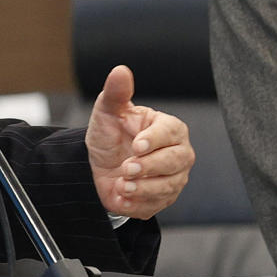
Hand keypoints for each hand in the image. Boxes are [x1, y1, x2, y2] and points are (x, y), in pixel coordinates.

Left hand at [84, 65, 193, 218]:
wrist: (98, 167)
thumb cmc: (110, 135)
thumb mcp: (107, 112)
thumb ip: (116, 93)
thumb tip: (120, 70)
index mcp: (169, 128)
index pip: (171, 133)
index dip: (155, 140)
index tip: (137, 145)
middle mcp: (178, 153)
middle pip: (175, 161)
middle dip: (149, 167)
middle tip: (127, 168)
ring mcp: (174, 178)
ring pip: (168, 186)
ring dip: (142, 188)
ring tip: (121, 184)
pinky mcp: (164, 199)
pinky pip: (157, 205)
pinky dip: (137, 204)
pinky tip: (122, 197)